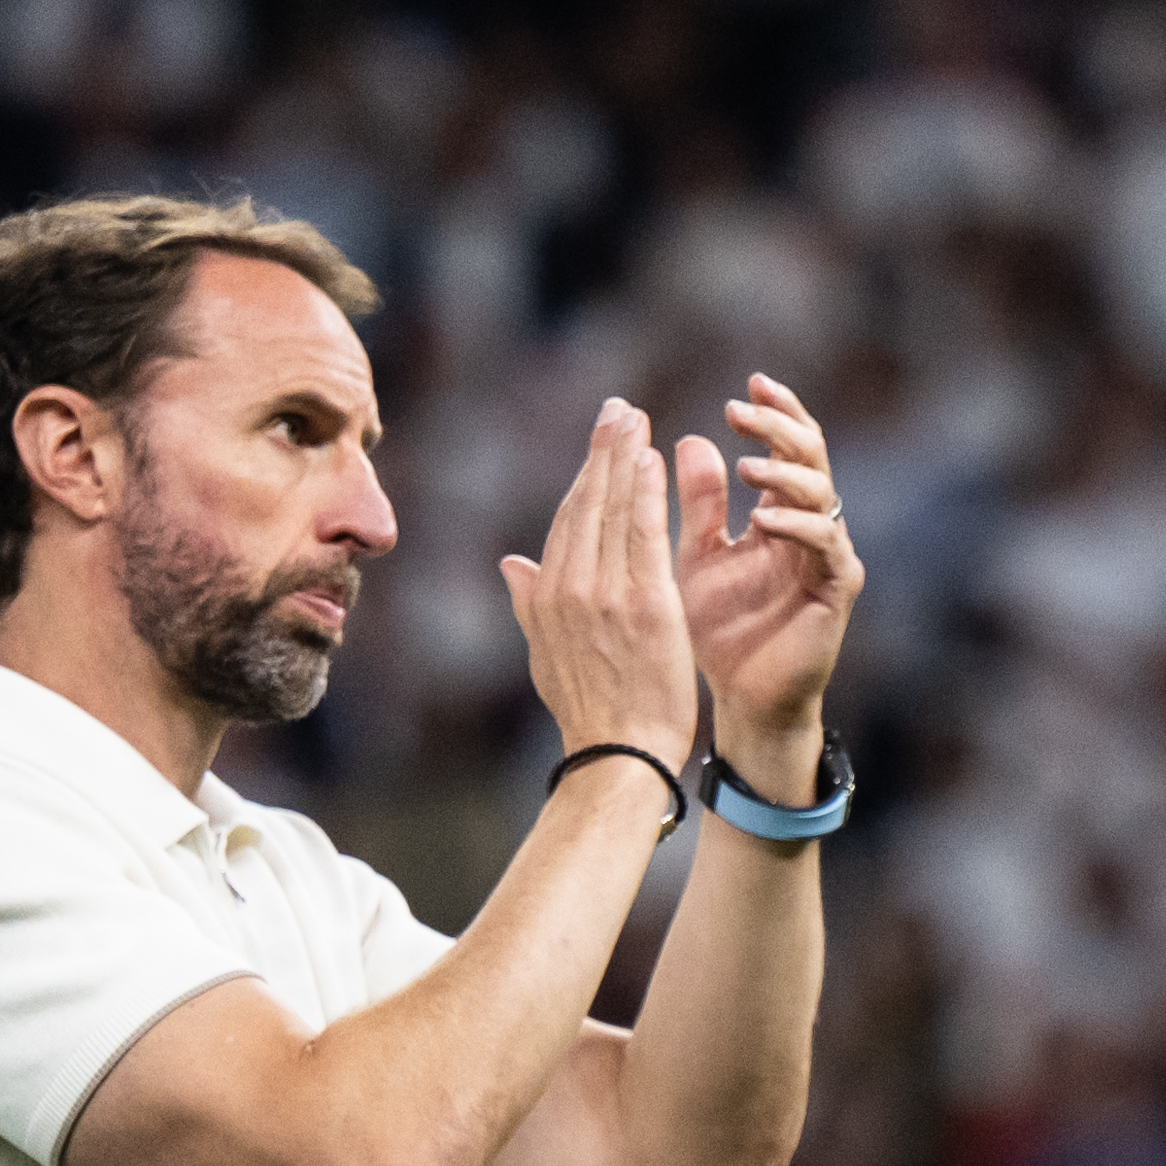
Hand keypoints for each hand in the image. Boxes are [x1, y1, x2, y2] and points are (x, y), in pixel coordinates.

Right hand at [500, 399, 696, 768]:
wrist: (617, 756)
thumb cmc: (591, 712)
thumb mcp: (547, 655)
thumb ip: (529, 603)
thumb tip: (510, 564)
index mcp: (547, 596)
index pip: (568, 521)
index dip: (584, 476)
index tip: (600, 440)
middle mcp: (568, 587)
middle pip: (585, 503)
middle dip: (602, 451)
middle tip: (618, 410)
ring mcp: (604, 592)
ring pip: (612, 509)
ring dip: (624, 457)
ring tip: (636, 418)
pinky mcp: (643, 602)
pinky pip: (643, 532)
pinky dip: (646, 491)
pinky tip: (654, 458)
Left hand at [674, 373, 862, 780]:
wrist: (742, 699)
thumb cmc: (720, 632)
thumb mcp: (697, 555)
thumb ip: (698, 502)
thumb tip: (685, 438)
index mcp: (782, 513)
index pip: (787, 448)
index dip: (773, 414)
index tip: (744, 386)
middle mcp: (812, 527)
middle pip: (812, 456)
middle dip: (780, 426)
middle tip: (742, 408)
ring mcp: (829, 556)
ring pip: (822, 492)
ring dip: (784, 472)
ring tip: (747, 464)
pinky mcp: (837, 589)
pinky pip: (826, 544)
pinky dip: (796, 526)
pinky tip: (762, 519)